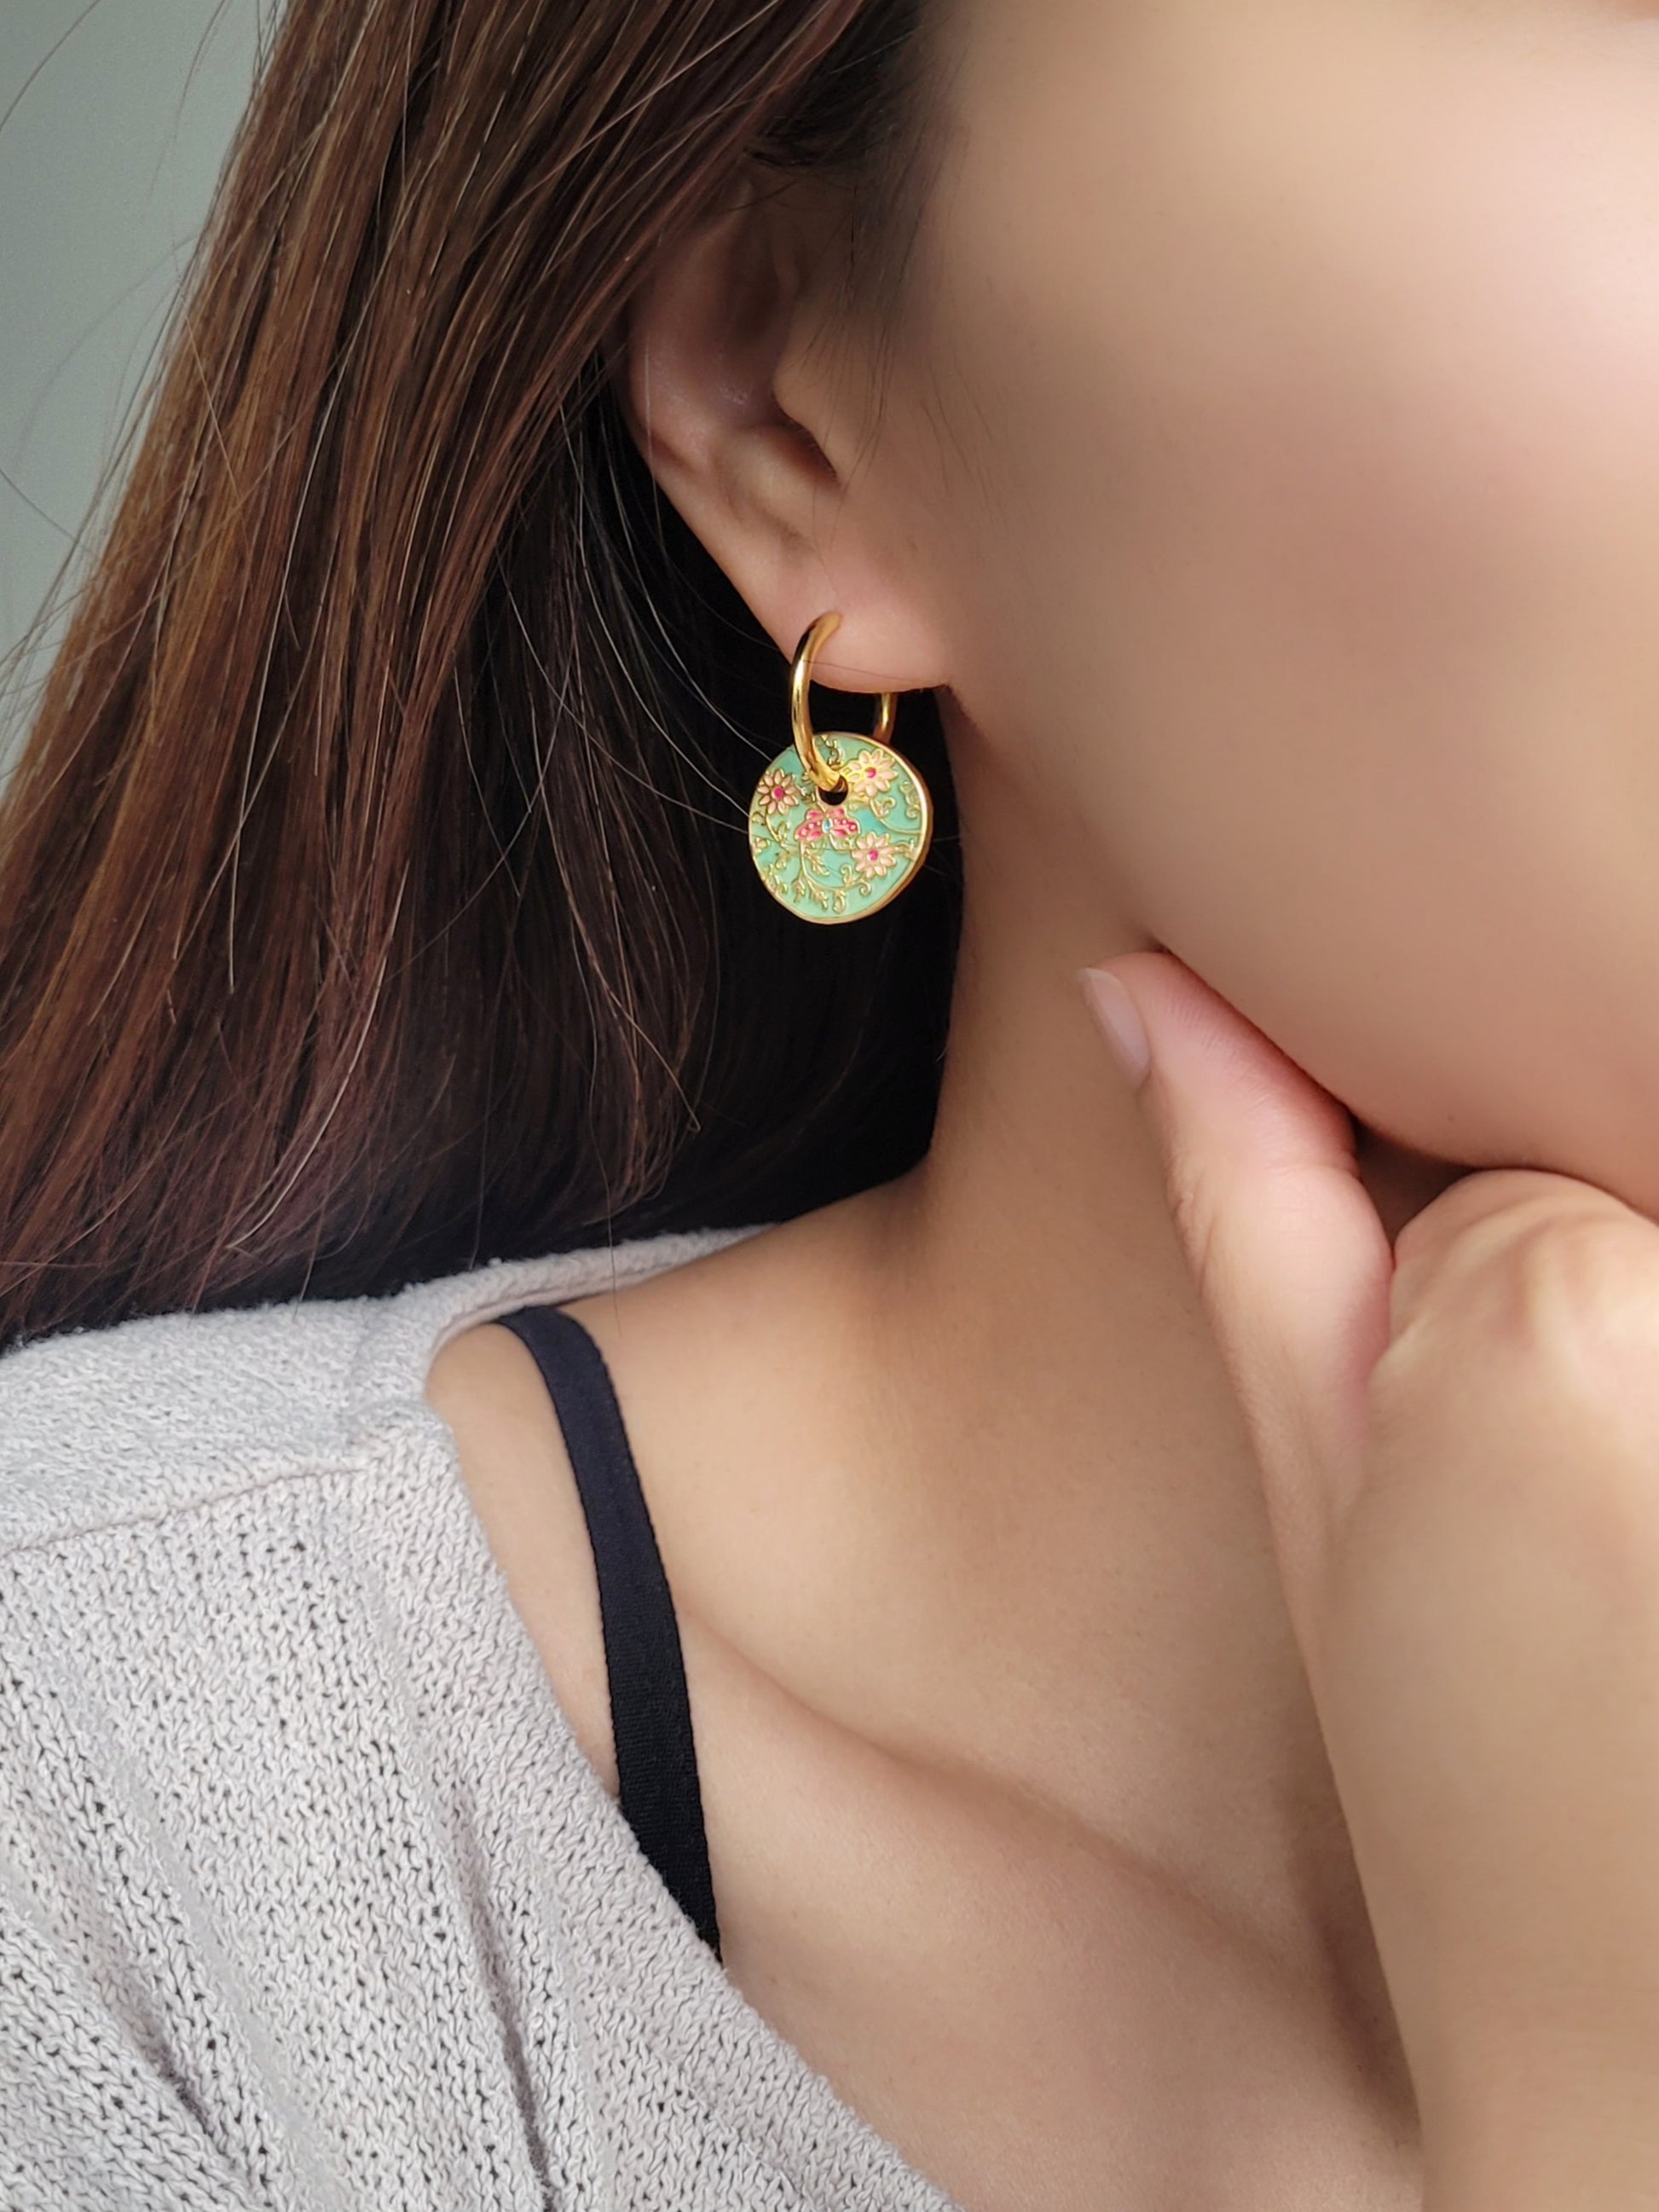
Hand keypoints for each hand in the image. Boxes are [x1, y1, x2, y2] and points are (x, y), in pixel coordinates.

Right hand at [1085, 951, 1658, 2211]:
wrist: (1638, 2057)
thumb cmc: (1458, 1785)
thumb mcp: (1303, 1475)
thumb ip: (1244, 1199)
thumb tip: (1145, 987)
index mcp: (1550, 1308)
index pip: (1504, 1172)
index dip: (1464, 1312)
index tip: (1473, 1455)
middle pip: (1626, 1178)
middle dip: (1586, 1298)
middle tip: (1583, 1515)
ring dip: (1637, 1350)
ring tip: (1622, 1547)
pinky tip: (1635, 1554)